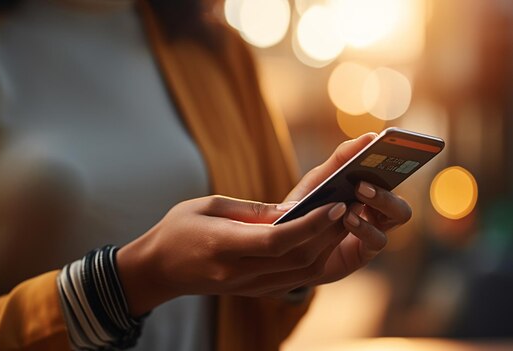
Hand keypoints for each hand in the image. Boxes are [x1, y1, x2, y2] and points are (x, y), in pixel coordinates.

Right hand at [116, 195, 348, 316]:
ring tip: (347, 218)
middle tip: (353, 205)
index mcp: (223, 247)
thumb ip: (252, 211)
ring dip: (329, 246)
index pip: (277, 241)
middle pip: (297, 258)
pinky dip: (316, 258)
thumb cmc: (179, 228)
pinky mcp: (255, 291)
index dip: (310, 225)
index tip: (335, 205)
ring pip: (302, 273)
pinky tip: (327, 237)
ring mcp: (248, 287)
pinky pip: (294, 279)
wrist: (159, 269)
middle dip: (331, 232)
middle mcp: (239, 273)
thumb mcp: (209, 206)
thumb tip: (295, 209)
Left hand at [284, 133, 411, 284]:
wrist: (287, 249)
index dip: (401, 154)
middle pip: (401, 189)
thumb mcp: (318, 181)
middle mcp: (377, 207)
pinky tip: (348, 218)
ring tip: (359, 193)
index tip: (391, 142)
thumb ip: (340, 160)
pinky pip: (378, 239)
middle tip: (365, 179)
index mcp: (369, 186)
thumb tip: (369, 136)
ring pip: (400, 213)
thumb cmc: (304, 209)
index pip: (394, 168)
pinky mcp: (364, 252)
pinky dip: (365, 227)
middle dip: (388, 182)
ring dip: (383, 201)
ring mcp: (374, 229)